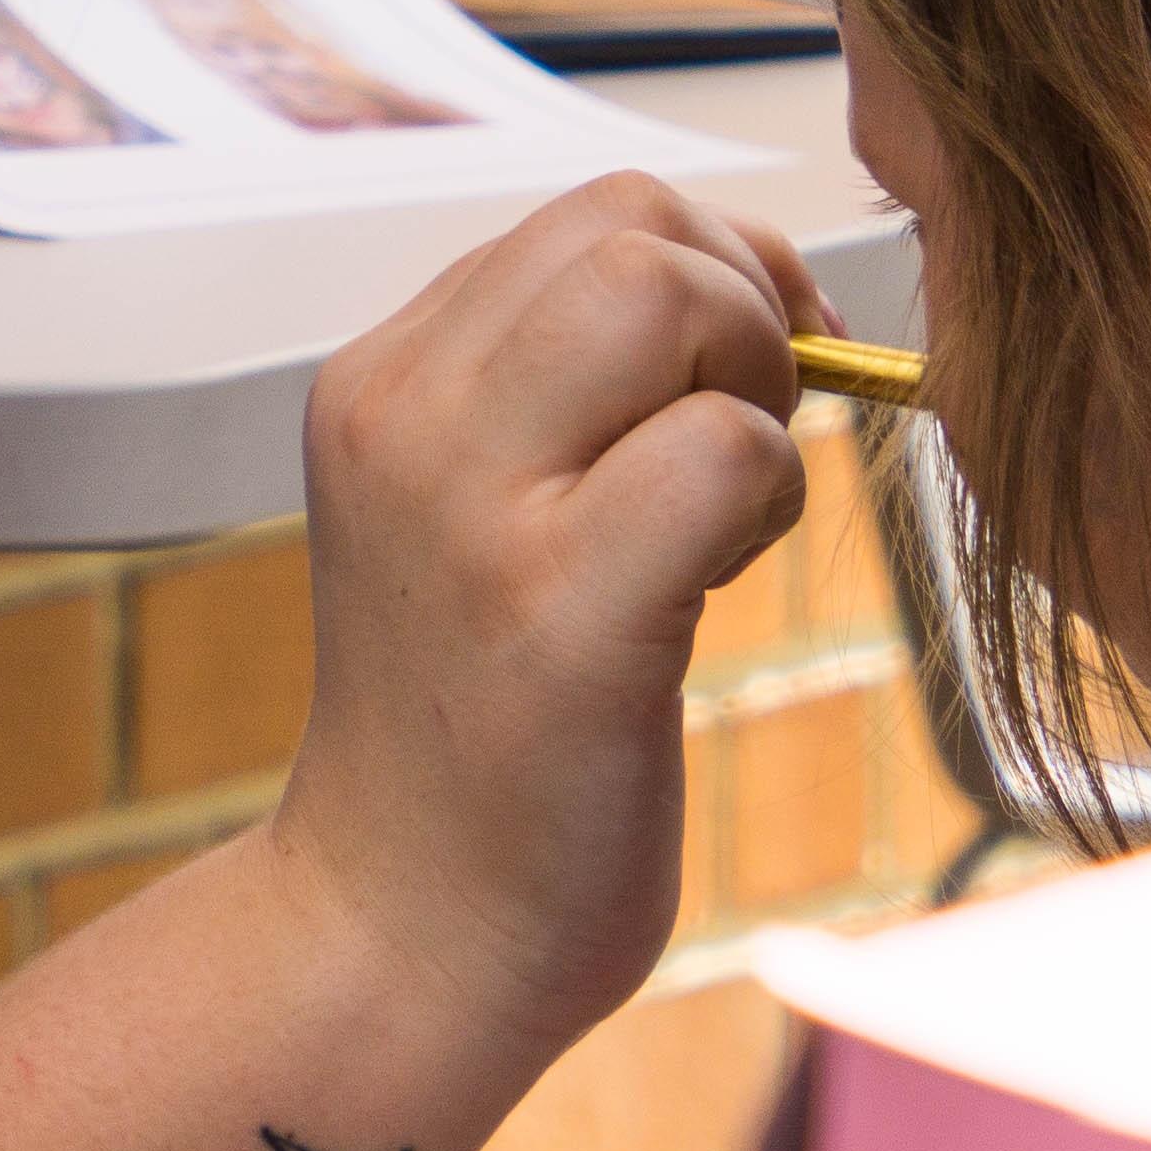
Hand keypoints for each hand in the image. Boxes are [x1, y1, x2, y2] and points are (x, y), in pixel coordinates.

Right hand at [264, 176, 821, 1055]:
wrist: (399, 937)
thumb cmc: (485, 730)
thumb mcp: (477, 508)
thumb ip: (563, 385)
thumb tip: (747, 274)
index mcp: (382, 379)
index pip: (592, 213)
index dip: (713, 271)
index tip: (739, 385)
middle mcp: (401, 417)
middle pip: (634, 225)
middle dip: (746, 307)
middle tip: (746, 439)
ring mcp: (467, 512)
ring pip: (668, 295)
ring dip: (754, 389)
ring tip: (717, 514)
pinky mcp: (554, 616)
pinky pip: (724, 455)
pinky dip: (767, 500)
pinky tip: (713, 589)